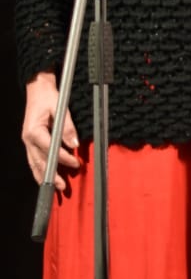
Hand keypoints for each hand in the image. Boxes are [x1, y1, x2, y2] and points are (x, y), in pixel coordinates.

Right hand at [21, 72, 80, 190]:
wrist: (38, 91)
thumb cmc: (49, 99)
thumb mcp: (61, 110)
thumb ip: (68, 128)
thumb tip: (74, 145)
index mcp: (34, 131)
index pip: (50, 150)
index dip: (63, 158)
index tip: (75, 163)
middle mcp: (28, 139)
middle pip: (40, 161)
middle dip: (51, 175)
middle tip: (62, 186)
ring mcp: (27, 142)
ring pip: (34, 163)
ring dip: (44, 176)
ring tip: (54, 187)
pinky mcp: (30, 142)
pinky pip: (33, 159)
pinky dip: (39, 169)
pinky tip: (44, 177)